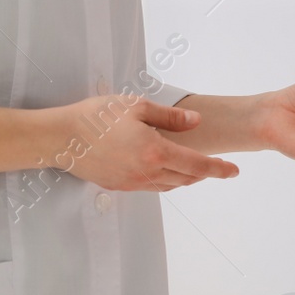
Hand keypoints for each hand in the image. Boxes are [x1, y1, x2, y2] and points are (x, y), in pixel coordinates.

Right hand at [56, 96, 238, 190]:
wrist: (61, 137)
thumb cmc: (97, 116)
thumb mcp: (137, 106)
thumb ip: (171, 116)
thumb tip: (196, 121)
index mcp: (156, 152)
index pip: (198, 166)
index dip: (219, 169)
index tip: (234, 171)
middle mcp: (147, 172)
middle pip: (186, 179)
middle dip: (205, 173)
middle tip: (218, 168)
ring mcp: (132, 182)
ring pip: (169, 186)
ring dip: (185, 178)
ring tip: (194, 168)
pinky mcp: (118, 186)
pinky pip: (151, 187)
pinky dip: (165, 180)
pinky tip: (164, 170)